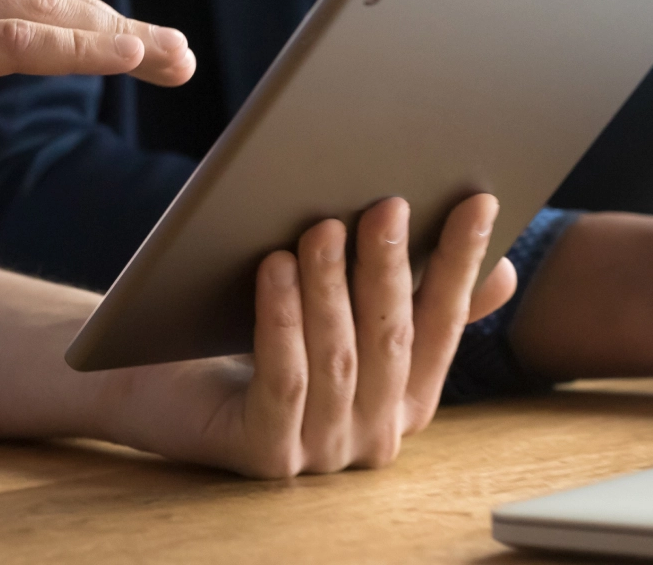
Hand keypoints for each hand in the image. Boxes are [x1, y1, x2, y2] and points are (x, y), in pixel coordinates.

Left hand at [0, 195, 512, 479]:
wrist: (151, 377)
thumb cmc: (250, 325)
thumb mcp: (336, 302)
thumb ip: (410, 289)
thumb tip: (501, 268)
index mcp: (404, 397)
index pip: (443, 322)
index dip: (461, 261)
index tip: (479, 198)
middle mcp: (374, 433)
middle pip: (391, 339)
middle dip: (391, 266)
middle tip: (384, 201)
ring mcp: (322, 451)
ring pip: (339, 359)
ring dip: (333, 286)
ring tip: (320, 223)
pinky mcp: (265, 454)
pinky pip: (281, 381)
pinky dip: (281, 320)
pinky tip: (273, 267)